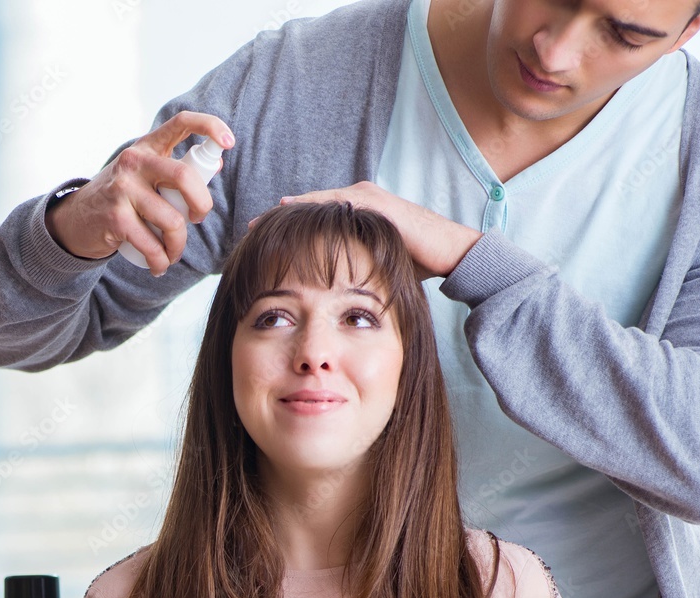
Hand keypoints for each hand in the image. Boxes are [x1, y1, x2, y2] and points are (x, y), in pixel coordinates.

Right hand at [45, 111, 234, 275]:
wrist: (78, 220)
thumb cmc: (122, 198)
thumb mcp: (146, 176)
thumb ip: (177, 170)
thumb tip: (217, 162)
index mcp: (148, 147)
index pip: (180, 123)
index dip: (208, 126)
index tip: (229, 141)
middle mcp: (135, 161)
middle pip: (184, 177)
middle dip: (202, 205)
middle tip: (198, 220)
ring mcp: (123, 188)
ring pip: (173, 221)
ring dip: (178, 246)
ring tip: (172, 253)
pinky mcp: (116, 217)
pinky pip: (153, 246)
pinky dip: (160, 262)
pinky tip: (158, 266)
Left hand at [280, 182, 481, 279]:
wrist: (450, 254)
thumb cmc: (418, 265)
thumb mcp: (377, 269)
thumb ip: (355, 273)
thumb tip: (334, 298)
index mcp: (357, 217)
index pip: (315, 221)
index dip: (288, 231)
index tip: (260, 242)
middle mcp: (358, 200)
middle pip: (309, 208)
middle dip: (279, 219)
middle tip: (249, 228)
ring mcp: (365, 197)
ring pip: (316, 202)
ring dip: (287, 210)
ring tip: (260, 220)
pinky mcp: (372, 201)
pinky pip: (334, 201)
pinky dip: (309, 205)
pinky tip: (287, 210)